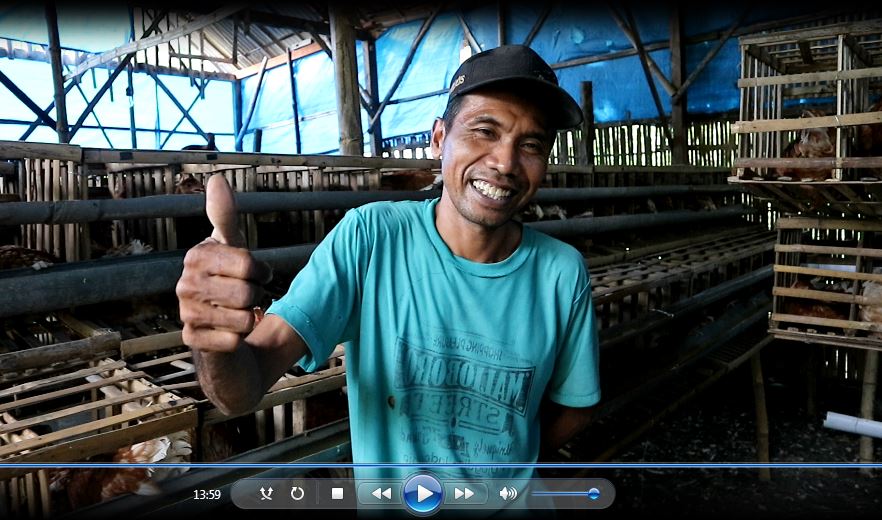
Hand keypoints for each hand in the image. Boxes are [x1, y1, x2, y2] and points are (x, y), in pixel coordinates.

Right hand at [176, 175, 271, 351]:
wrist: (222, 327)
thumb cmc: (230, 282)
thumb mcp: (233, 247)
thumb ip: (226, 216)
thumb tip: (216, 178)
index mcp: (197, 256)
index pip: (248, 265)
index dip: (262, 272)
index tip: (256, 274)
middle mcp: (185, 283)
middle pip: (247, 294)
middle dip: (256, 298)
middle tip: (247, 298)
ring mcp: (185, 312)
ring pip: (243, 319)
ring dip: (250, 319)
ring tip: (239, 314)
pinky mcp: (191, 339)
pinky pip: (233, 341)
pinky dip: (240, 339)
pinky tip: (229, 333)